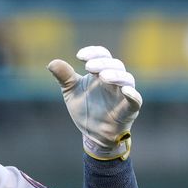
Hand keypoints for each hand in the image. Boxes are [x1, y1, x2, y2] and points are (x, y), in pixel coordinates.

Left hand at [48, 45, 142, 159]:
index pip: (103, 56)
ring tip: (103, 76)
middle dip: (102, 64)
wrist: (93, 134)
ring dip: (116, 75)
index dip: (94, 53)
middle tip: (88, 67)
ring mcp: (123, 95)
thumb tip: (52, 63)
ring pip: (127, 79)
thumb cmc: (86, 108)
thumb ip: (64, 77)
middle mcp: (115, 81)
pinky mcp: (130, 110)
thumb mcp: (71, 92)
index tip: (80, 56)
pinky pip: (136, 100)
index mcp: (102, 73)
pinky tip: (126, 91)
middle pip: (115, 65)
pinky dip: (133, 95)